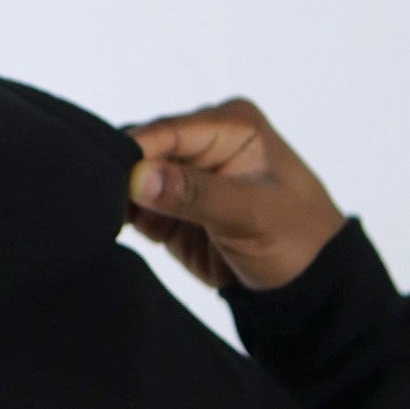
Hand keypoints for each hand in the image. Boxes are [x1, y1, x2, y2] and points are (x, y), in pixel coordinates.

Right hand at [127, 98, 345, 292]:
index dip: (133, 155)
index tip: (108, 182)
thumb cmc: (297, 238)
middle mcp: (202, 141)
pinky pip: (131, 204)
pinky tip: (114, 226)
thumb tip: (139, 177)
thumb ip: (195, 194)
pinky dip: (121, 215)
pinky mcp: (168, 206)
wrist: (306, 283)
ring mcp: (183, 174)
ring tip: (107, 218)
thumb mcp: (253, 214)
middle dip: (120, 176)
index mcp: (230, 125)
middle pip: (139, 149)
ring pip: (128, 176)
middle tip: (103, 205)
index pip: (166, 131)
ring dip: (117, 197)